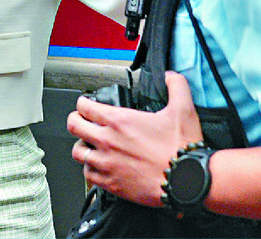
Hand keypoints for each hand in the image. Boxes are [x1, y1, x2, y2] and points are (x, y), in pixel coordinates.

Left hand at [67, 71, 203, 206]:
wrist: (187, 181)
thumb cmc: (182, 149)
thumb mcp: (183, 109)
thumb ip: (176, 86)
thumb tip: (170, 76)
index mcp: (119, 121)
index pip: (84, 106)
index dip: (83, 103)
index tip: (85, 105)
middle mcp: (108, 140)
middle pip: (74, 126)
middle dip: (75, 120)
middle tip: (81, 121)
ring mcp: (107, 163)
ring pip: (77, 151)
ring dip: (82, 146)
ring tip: (89, 145)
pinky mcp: (111, 183)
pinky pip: (88, 175)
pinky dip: (90, 170)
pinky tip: (99, 167)